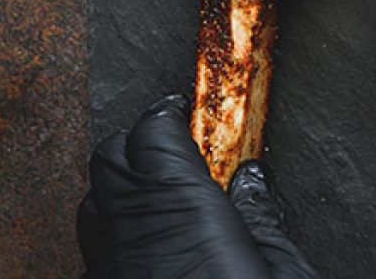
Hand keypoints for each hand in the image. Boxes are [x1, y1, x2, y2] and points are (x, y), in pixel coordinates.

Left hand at [78, 95, 320, 276]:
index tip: (184, 114)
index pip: (151, 132)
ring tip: (160, 196)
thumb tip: (252, 181)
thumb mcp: (282, 274)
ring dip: (119, 190)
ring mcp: (110, 273)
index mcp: (180, 209)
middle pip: (111, 160)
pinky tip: (149, 253)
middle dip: (138, 143)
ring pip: (93, 208)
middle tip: (175, 149)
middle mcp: (132, 235)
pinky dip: (115, 240)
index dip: (167, 117)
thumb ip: (261, 220)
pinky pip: (95, 257)